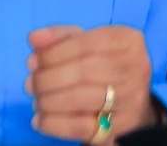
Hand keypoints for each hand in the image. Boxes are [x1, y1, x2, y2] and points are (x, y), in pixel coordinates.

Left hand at [26, 24, 158, 141]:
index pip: (86, 43)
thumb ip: (61, 38)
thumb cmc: (105, 68)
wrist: (131, 106)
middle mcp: (136, 67)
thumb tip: (34, 38)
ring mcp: (131, 99)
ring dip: (49, 100)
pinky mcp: (120, 127)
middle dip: (48, 78)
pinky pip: (81, 126)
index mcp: (128, 41)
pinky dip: (54, 123)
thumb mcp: (88, 45)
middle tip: (30, 84)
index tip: (32, 61)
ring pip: (81, 98)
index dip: (53, 53)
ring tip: (36, 100)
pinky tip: (40, 120)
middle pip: (83, 71)